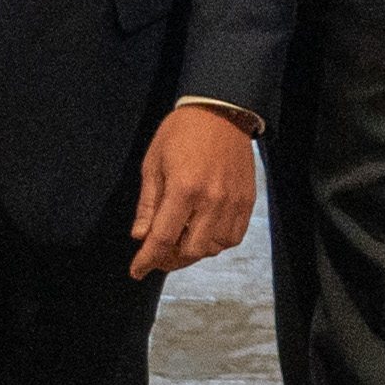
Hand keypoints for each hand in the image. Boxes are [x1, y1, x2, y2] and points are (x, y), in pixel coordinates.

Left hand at [128, 102, 260, 279]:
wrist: (220, 113)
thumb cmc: (180, 134)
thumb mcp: (153, 164)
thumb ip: (148, 204)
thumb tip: (140, 236)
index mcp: (184, 189)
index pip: (163, 238)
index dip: (147, 259)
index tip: (137, 271)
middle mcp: (212, 201)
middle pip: (192, 251)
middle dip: (170, 259)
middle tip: (157, 255)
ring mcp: (233, 203)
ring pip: (214, 248)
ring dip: (194, 252)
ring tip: (178, 242)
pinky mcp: (247, 202)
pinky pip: (233, 237)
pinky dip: (216, 243)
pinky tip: (201, 234)